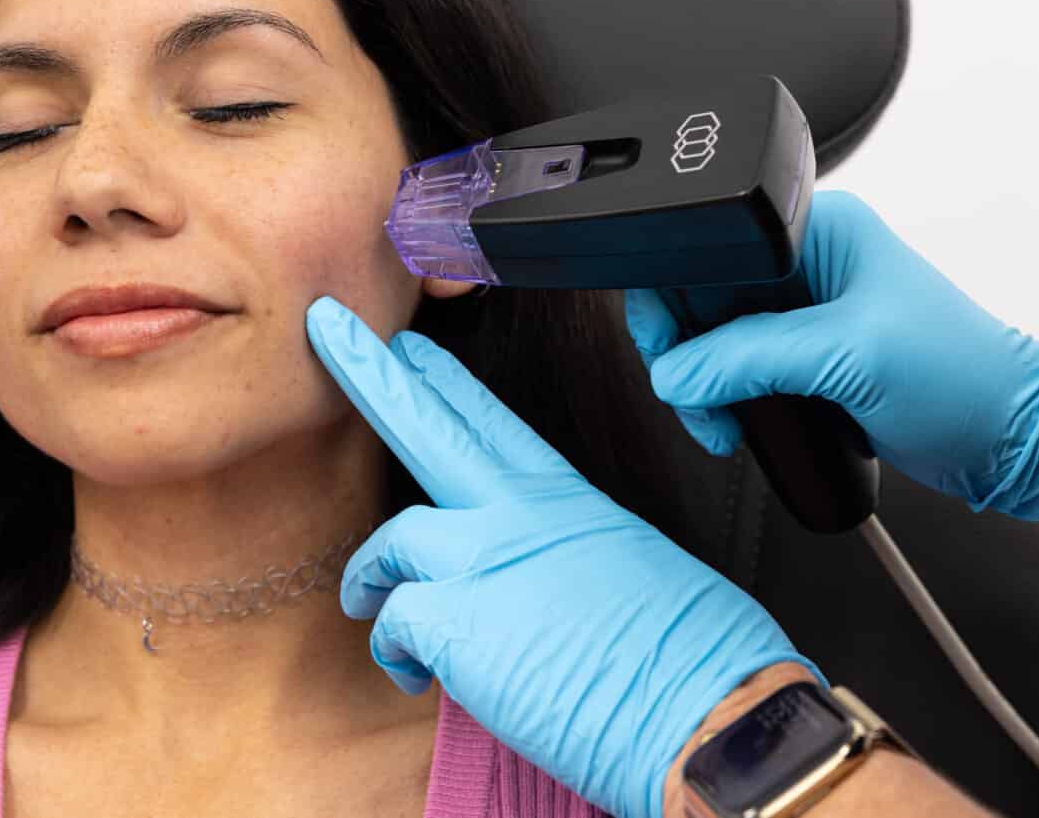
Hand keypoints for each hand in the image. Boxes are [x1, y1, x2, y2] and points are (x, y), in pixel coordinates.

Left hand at [306, 295, 825, 817]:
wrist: (707, 708)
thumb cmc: (693, 657)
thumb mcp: (635, 570)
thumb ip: (569, 557)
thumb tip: (538, 584)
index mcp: (568, 500)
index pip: (493, 422)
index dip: (446, 382)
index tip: (411, 350)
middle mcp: (520, 513)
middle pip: (428, 427)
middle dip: (372, 375)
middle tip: (331, 330)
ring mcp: (484, 557)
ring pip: (391, 539)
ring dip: (371, 576)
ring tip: (369, 604)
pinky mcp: (455, 617)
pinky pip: (390, 621)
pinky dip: (393, 653)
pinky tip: (415, 676)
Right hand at [624, 190, 1038, 520]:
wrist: (1013, 437)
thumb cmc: (964, 377)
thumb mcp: (850, 357)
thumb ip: (752, 358)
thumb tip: (678, 371)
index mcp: (818, 230)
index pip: (713, 245)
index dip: (677, 297)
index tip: (672, 352)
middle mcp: (807, 262)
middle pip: (703, 295)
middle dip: (689, 353)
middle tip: (697, 398)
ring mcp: (806, 311)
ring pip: (714, 339)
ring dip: (706, 385)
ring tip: (720, 423)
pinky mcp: (808, 355)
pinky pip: (739, 369)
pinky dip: (728, 400)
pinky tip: (738, 424)